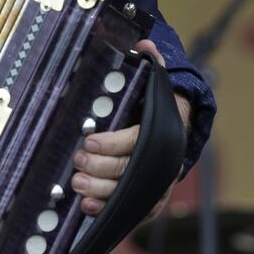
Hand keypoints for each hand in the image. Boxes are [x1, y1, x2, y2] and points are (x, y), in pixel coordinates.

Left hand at [71, 38, 190, 217]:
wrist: (178, 129)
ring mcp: (153, 183)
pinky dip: (107, 209)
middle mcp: (160, 162)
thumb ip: (151, 63)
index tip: (90, 140)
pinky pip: (128, 210)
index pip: (137, 141)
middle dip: (100, 167)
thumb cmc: (159, 105)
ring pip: (125, 193)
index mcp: (162, 134)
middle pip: (127, 170)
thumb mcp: (157, 82)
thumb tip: (143, 42)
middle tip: (77, 160)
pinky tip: (87, 207)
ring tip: (76, 183)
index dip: (113, 143)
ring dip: (99, 191)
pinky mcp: (146, 198)